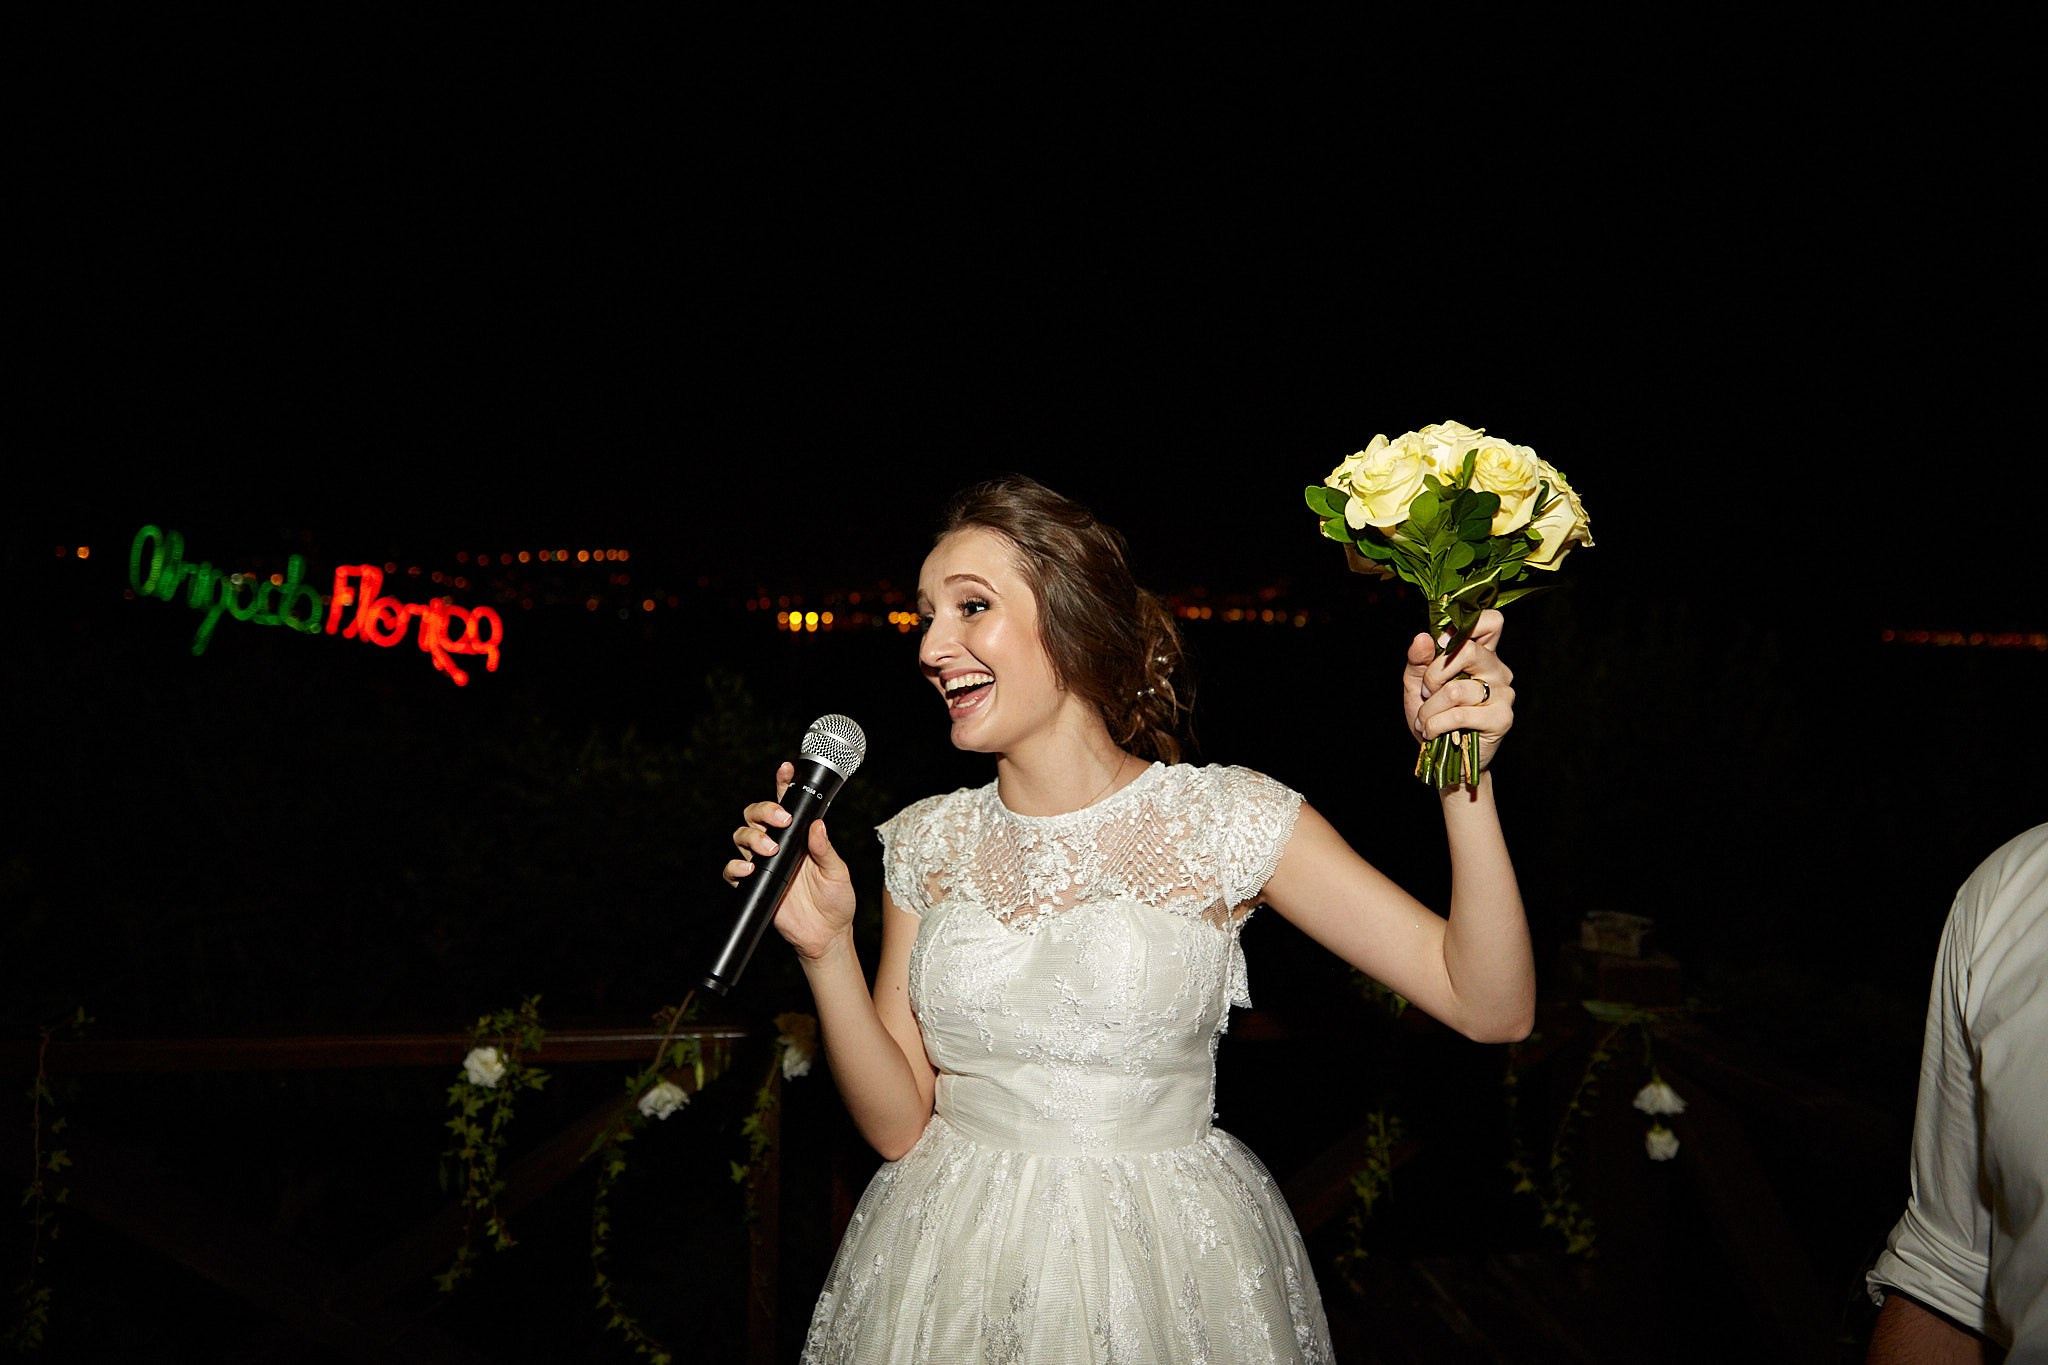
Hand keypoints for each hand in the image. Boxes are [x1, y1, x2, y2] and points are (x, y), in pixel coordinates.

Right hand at [723, 761, 857, 960]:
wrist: (826, 936)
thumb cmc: (836, 901)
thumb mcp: (838, 873)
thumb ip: (825, 850)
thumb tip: (817, 826)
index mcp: (799, 837)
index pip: (787, 804)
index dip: (783, 784)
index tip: (786, 768)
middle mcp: (779, 845)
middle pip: (756, 815)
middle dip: (763, 810)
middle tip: (780, 820)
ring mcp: (764, 865)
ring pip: (742, 836)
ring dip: (752, 836)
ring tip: (769, 848)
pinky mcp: (755, 886)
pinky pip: (733, 872)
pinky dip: (735, 868)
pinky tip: (749, 870)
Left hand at [1404, 608, 1514, 772]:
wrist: (1443, 759)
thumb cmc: (1433, 716)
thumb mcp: (1418, 685)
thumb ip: (1419, 660)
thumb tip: (1424, 638)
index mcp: (1481, 654)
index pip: (1490, 621)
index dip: (1466, 626)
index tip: (1441, 647)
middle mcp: (1497, 669)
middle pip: (1468, 650)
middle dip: (1434, 674)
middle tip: (1427, 692)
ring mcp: (1503, 694)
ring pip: (1456, 690)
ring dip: (1430, 709)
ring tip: (1425, 720)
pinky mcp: (1502, 718)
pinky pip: (1459, 714)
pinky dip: (1436, 724)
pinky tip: (1432, 731)